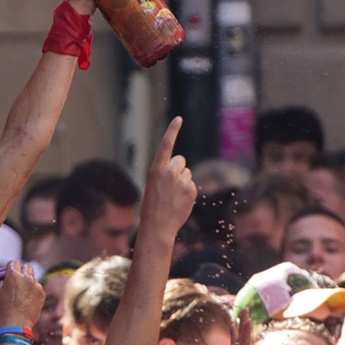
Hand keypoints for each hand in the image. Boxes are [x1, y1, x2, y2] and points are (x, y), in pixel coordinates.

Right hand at [0, 261, 44, 328]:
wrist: (16, 325)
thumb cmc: (4, 309)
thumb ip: (3, 281)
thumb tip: (6, 278)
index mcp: (13, 275)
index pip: (13, 262)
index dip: (10, 268)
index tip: (9, 273)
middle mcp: (26, 277)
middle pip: (26, 266)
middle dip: (22, 271)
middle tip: (18, 280)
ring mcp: (36, 285)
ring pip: (33, 277)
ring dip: (28, 281)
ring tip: (23, 293)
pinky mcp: (42, 293)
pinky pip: (38, 287)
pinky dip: (33, 291)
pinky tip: (28, 300)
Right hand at [138, 118, 196, 237]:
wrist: (158, 226)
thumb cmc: (152, 206)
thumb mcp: (153, 185)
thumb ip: (166, 174)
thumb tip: (182, 169)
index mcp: (156, 170)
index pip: (166, 145)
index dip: (172, 131)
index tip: (178, 119)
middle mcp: (170, 172)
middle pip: (180, 160)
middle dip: (177, 169)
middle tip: (169, 185)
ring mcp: (182, 181)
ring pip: (187, 173)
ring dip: (182, 182)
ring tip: (172, 196)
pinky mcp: (192, 190)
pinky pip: (191, 185)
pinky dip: (187, 192)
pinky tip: (179, 202)